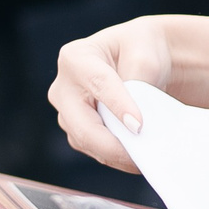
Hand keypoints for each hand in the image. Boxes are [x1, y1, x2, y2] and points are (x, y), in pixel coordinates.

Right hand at [51, 17, 174, 173]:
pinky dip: (116, 156)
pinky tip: (137, 157)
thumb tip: (134, 121)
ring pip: (87, 142)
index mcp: (76, 58)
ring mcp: (67, 112)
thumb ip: (140, 80)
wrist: (139, 60)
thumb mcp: (145, 54)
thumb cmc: (140, 50)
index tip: (138, 126)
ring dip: (116, 155)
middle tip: (142, 157)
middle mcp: (63, 87)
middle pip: (82, 126)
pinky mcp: (77, 130)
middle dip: (113, 146)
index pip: (98, 84)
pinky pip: (93, 150)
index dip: (119, 107)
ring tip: (146, 158)